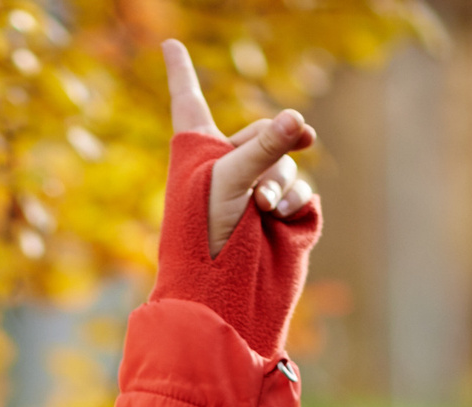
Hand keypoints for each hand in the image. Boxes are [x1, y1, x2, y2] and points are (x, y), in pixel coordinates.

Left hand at [164, 40, 316, 256]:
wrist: (223, 297)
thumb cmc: (205, 236)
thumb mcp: (230, 180)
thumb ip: (265, 146)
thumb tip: (298, 120)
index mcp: (197, 153)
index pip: (189, 100)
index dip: (181, 72)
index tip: (169, 44)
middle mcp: (225, 170)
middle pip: (263, 133)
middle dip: (271, 147)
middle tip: (272, 165)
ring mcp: (256, 194)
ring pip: (286, 167)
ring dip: (280, 183)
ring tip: (263, 208)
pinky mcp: (283, 219)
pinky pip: (302, 195)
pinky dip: (294, 203)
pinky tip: (279, 219)